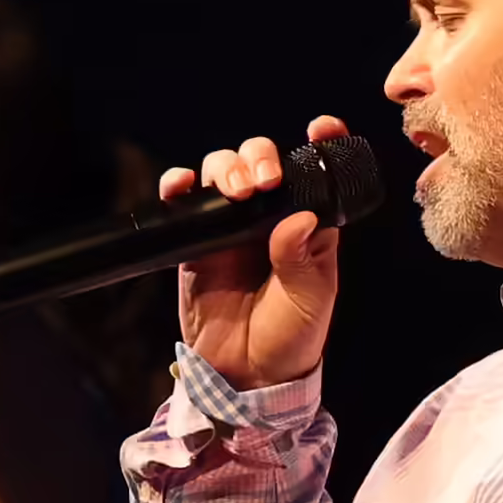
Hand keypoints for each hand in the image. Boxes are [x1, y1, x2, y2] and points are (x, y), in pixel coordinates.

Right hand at [161, 117, 349, 389]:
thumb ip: (303, 258)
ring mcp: (229, 227)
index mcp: (307, 225)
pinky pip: (183, 204)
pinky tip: (183, 185)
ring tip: (234, 191)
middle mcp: (268, 217)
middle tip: (264, 181)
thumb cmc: (291, 336)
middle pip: (260, 160)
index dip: (321, 144)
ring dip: (226, 167)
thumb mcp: (310, 299)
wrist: (247, 376)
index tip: (322, 127)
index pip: (315, 174)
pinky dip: (179, 186)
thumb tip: (298, 218)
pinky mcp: (194, 242)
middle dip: (259, 156)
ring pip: (223, 171)